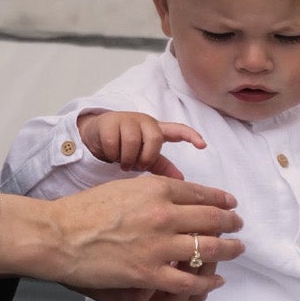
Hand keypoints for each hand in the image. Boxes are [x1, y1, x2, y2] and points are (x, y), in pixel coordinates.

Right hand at [34, 173, 243, 300]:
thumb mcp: (123, 187)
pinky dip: (207, 282)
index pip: (201, 193)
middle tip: (238, 226)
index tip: (231, 204)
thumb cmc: (84, 209)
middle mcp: (163, 214)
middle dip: (230, 223)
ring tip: (236, 250)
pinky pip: (189, 281)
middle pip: (211, 219)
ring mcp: (158, 245)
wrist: (59, 235)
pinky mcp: (149, 273)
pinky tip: (216, 281)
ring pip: (207, 249)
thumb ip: (151, 190)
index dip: (221, 199)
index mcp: (156, 189)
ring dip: (228, 250)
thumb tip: (174, 193)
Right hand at [75, 109, 204, 178]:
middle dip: (145, 157)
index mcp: (156, 130)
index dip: (191, 136)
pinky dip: (112, 154)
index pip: (177, 130)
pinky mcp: (109, 122)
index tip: (203, 145)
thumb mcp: (144, 156)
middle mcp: (144, 122)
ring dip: (127, 157)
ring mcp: (126, 120)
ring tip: (122, 162)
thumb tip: (182, 180)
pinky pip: (114, 142)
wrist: (96, 135)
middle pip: (154, 139)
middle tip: (136, 165)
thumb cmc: (125, 147)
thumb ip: (162, 166)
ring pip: (133, 141)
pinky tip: (110, 155)